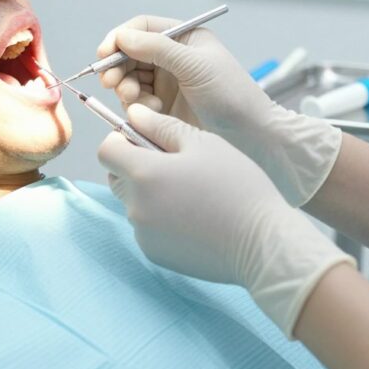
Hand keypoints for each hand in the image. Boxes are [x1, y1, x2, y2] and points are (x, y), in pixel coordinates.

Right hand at [97, 15, 343, 206]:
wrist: (249, 135)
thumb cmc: (231, 94)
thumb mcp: (195, 65)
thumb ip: (158, 49)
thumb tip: (123, 37)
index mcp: (184, 38)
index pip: (142, 28)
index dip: (120, 38)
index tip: (105, 53)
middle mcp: (172, 58)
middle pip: (130, 54)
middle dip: (118, 67)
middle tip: (111, 82)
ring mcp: (167, 83)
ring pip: (130, 79)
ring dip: (125, 88)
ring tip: (133, 100)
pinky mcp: (163, 108)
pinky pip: (136, 102)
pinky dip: (136, 106)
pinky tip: (149, 113)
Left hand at [98, 105, 353, 336]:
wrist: (262, 243)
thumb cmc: (237, 186)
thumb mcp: (204, 144)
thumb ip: (162, 126)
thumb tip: (132, 113)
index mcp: (144, 173)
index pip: (107, 151)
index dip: (122, 140)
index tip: (147, 140)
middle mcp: (135, 206)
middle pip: (117, 178)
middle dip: (136, 166)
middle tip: (175, 165)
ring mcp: (143, 234)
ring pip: (134, 203)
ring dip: (151, 193)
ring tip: (191, 193)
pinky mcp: (155, 254)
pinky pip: (147, 228)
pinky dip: (161, 219)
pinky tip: (194, 217)